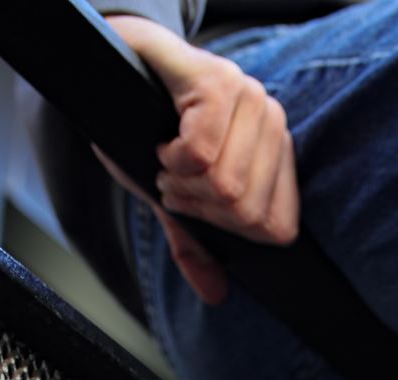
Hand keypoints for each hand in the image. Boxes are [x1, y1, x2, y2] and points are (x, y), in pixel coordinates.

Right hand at [97, 13, 299, 303]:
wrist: (118, 65)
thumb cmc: (154, 129)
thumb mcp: (178, 196)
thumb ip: (198, 244)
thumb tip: (215, 294)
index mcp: (277, 154)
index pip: (278, 227)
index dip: (230, 229)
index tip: (197, 206)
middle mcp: (273, 122)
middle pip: (247, 211)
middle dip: (199, 207)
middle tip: (174, 183)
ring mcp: (250, 99)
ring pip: (225, 185)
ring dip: (181, 184)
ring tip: (168, 163)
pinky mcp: (217, 82)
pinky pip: (199, 154)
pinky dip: (170, 160)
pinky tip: (163, 143)